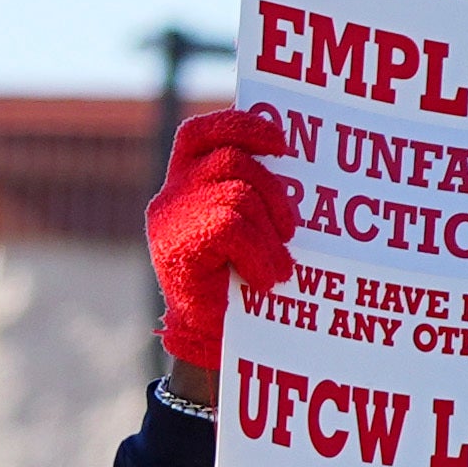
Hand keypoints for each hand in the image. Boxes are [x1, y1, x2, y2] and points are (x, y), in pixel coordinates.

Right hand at [143, 105, 303, 372]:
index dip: (241, 126)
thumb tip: (295, 167)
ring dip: (270, 234)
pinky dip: (260, 255)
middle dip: (273, 191)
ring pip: (237, 196)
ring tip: (281, 266)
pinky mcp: (177, 246)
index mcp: (186, 181)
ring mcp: (171, 218)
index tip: (281, 143)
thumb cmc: (238, 282)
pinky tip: (268, 279)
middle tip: (292, 229)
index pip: (203, 132)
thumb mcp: (246, 229)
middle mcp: (172, 193)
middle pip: (231, 161)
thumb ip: (251, 194)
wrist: (208, 340)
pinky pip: (232, 228)